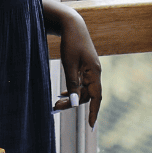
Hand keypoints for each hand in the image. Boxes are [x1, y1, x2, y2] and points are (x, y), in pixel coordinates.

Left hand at [58, 11, 102, 126]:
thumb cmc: (71, 43)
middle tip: (55, 108)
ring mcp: (90, 70)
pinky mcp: (85, 67)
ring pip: (82, 90)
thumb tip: (74, 103)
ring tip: (55, 103)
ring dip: (70, 97)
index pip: (96, 97)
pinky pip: (80, 83)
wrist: (73, 25)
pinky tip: (62, 93)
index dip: (93, 112)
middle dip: (72, 103)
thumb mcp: (69, 65)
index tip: (91, 126)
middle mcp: (95, 73)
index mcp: (94, 72)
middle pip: (86, 95)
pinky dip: (72, 89)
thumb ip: (72, 84)